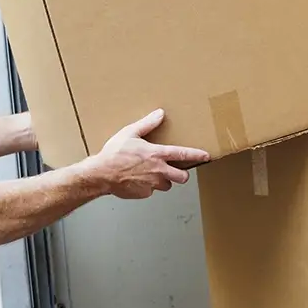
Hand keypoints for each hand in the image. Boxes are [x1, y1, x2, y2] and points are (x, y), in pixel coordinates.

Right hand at [90, 109, 210, 198]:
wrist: (101, 174)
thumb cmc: (114, 154)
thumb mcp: (130, 133)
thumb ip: (147, 124)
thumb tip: (160, 114)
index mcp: (157, 154)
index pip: (183, 154)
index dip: (196, 154)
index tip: (206, 155)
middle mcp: (158, 170)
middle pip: (182, 177)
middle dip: (182, 174)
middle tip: (176, 171)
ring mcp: (152, 184)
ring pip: (166, 185)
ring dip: (163, 181)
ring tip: (150, 173)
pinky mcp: (144, 193)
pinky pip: (151, 191)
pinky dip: (147, 186)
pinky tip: (137, 179)